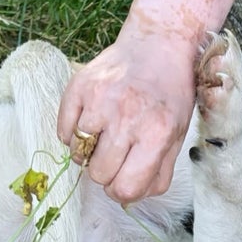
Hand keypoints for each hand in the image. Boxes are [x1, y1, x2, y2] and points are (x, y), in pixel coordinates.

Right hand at [57, 30, 197, 202]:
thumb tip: (129, 196)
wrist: (158, 45)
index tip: (122, 178)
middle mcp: (127, 118)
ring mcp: (100, 101)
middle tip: (115, 152)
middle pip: (98, 174)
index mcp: (156, 134)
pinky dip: (73, 132)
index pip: (125, 188)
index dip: (120, 190)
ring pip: (77, 154)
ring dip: (87, 151)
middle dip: (104, 170)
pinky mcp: (79, 87)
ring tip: (103, 133)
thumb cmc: (169, 95)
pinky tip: (90, 119)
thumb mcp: (177, 135)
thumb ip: (158, 172)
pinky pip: (63, 131)